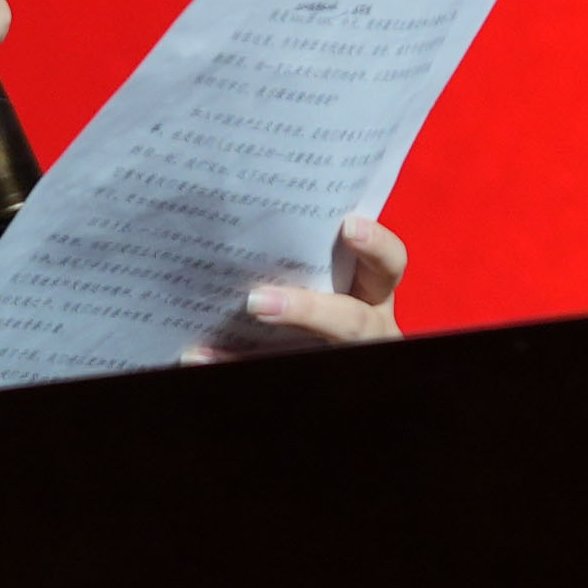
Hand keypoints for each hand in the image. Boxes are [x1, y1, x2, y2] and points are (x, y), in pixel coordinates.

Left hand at [198, 215, 409, 359]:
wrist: (315, 356)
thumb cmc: (319, 294)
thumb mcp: (329, 273)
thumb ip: (311, 252)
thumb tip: (250, 209)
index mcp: (372, 294)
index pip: (389, 266)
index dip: (377, 247)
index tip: (348, 226)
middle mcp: (365, 328)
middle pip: (354, 322)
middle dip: (309, 312)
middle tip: (257, 301)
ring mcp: (338, 356)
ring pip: (317, 354)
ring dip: (271, 346)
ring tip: (235, 321)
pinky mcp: (307, 378)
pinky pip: (271, 374)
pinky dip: (232, 364)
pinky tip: (198, 355)